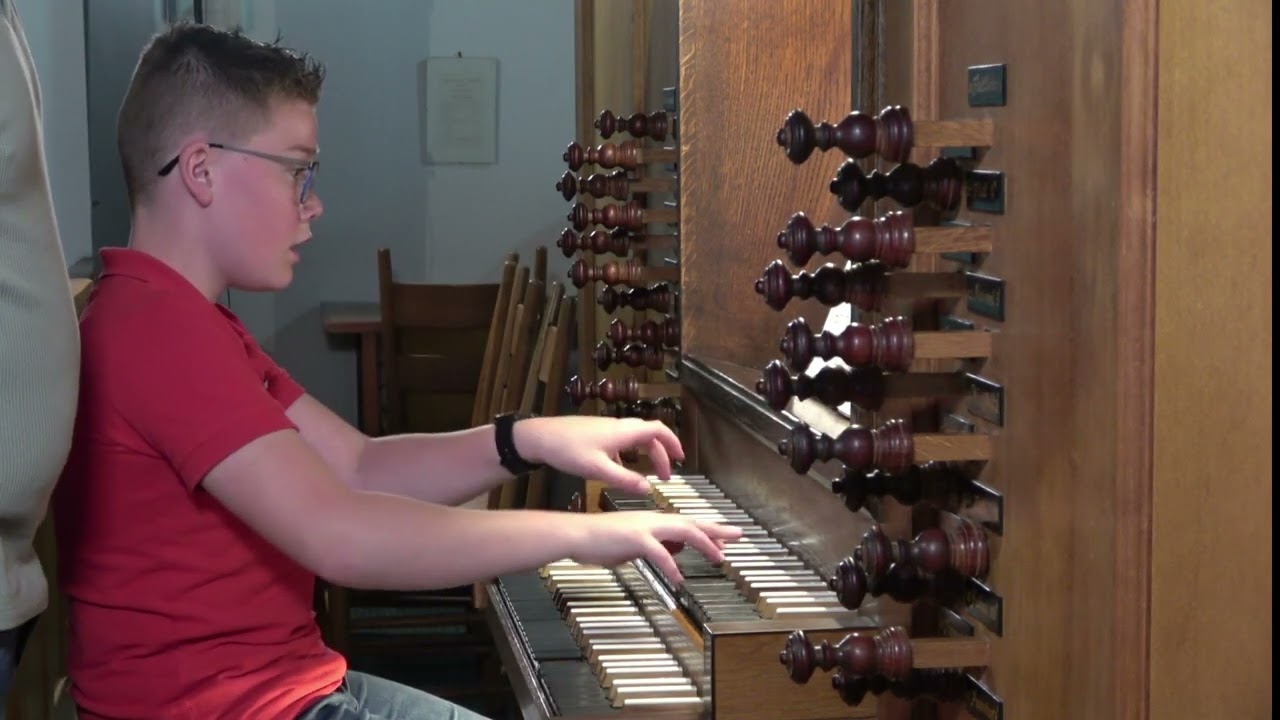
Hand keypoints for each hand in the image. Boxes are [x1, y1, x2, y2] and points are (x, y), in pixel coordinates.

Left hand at [514, 416, 682, 494]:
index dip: (673, 443)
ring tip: (650, 474)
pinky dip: (630, 454)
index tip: (681, 459)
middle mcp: (619, 427)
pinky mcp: (596, 434)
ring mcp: (607, 429)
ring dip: (647, 453)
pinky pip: (622, 442)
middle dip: (662, 453)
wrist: (539, 437)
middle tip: (667, 474)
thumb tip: (649, 489)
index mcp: (624, 432)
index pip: (658, 431)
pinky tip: (622, 469)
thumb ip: (625, 480)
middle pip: (650, 435)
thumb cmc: (567, 450)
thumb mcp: (598, 470)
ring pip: (635, 438)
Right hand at [568, 511, 743, 585]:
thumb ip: (656, 545)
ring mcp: (645, 528)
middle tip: (738, 534)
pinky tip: (678, 578)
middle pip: (691, 523)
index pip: (686, 524)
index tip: (725, 537)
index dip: (707, 531)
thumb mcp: (633, 543)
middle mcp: (652, 520)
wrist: (577, 534)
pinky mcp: (635, 539)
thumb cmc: (599, 540)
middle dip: (716, 529)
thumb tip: (675, 551)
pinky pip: (659, 553)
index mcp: (652, 521)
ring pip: (682, 531)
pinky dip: (671, 565)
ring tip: (719, 555)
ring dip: (703, 542)